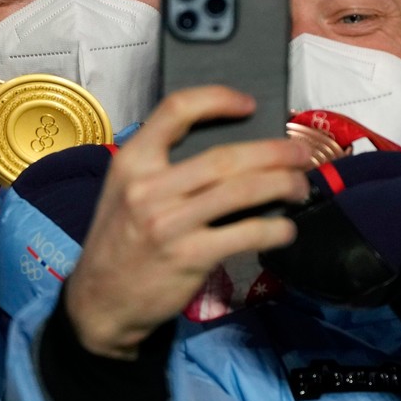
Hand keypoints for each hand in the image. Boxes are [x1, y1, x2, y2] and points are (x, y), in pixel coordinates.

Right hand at [64, 86, 311, 359]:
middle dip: (273, 152)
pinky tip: (285, 229)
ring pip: (240, 191)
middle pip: (224, 156)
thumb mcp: (123, 192)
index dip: (217, 99)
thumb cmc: (120, 241)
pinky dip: (274, 230)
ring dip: (282, 185)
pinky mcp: (189, 256)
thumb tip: (232, 154)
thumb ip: (162, 169)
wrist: (100, 301)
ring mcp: (168, 223)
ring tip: (300, 186)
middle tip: (300, 153)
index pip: (175, 110)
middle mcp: (148, 187)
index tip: (249, 105)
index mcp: (131, 161)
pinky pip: (244, 234)